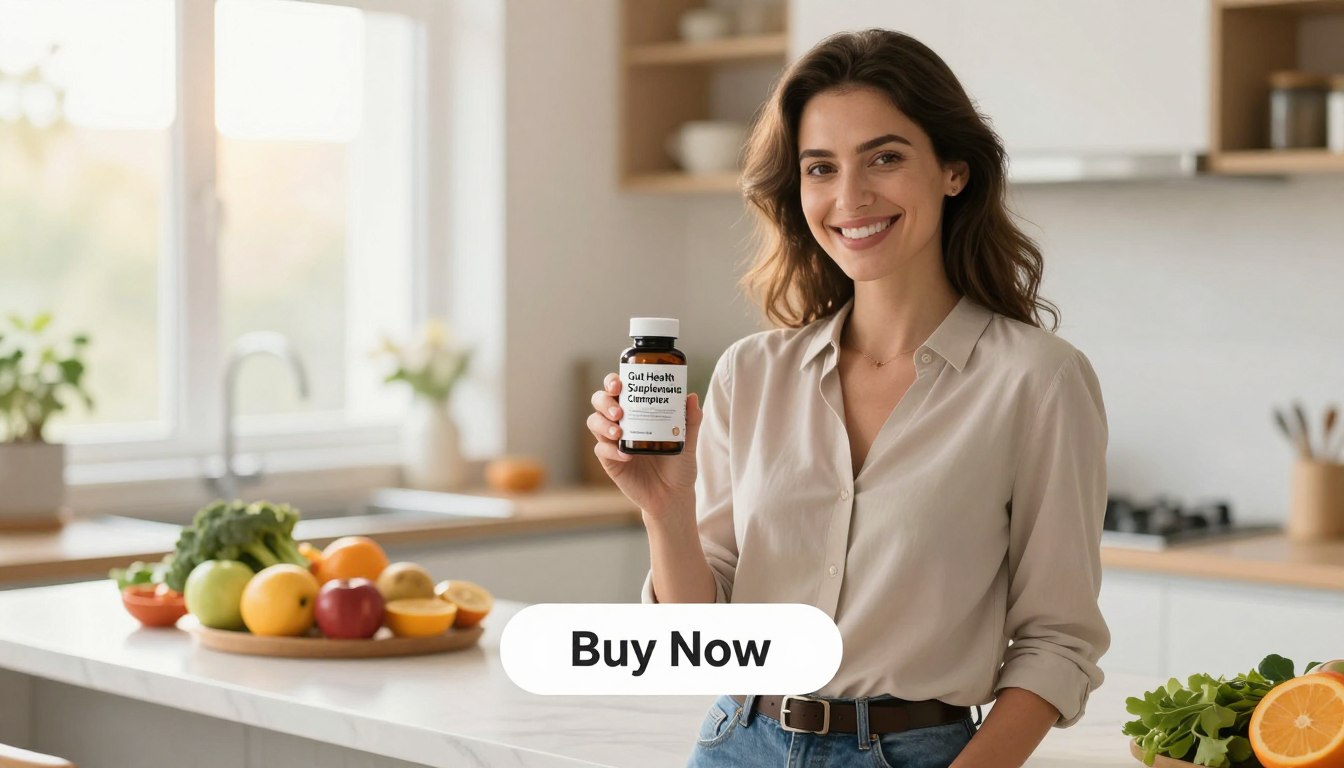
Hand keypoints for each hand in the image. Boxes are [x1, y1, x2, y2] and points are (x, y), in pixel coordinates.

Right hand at [587, 372, 701, 520]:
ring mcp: (613, 441)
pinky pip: (601, 450)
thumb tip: (691, 397)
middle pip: (599, 401)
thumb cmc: (679, 465)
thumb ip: (690, 421)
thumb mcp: (687, 442)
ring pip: (594, 422)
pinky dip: (610, 450)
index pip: (618, 389)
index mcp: (637, 410)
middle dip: (604, 401)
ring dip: (602, 424)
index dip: (613, 381)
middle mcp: (622, 422)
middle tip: (619, 411)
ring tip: (618, 433)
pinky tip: (625, 455)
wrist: (673, 496)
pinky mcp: (610, 461)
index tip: (620, 384)